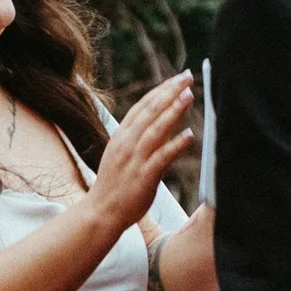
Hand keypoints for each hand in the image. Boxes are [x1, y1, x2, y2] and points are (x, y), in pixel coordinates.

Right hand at [94, 75, 196, 233]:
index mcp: (121, 136)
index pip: (143, 106)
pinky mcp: (144, 177)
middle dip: (169, 92)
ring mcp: (134, 159)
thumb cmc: (114, 185)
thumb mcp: (121, 154)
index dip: (161, 90)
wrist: (101, 212)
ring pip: (156, 130)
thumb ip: (137, 138)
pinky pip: (162, 158)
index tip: (177, 79)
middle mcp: (127, 144)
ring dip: (173, 111)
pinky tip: (190, 135)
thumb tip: (159, 123)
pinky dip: (175, 145)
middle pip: (150, 112)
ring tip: (189, 96)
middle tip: (187, 77)